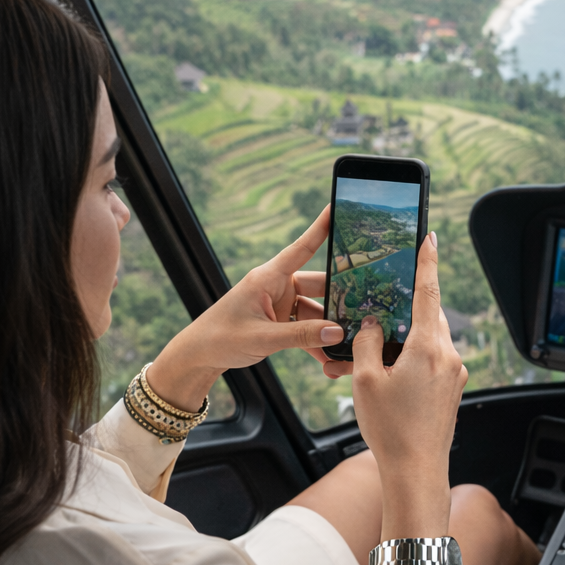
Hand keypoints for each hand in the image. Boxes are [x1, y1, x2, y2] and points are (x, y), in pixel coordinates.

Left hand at [147, 206, 348, 410]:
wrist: (199, 355)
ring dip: (329, 327)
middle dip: (340, 296)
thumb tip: (336, 332)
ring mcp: (280, 304)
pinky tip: (329, 356)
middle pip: (318, 284)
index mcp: (268, 278)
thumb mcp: (262, 338)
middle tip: (364, 305)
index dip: (320, 229)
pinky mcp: (280, 321)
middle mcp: (277, 286)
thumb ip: (301, 336)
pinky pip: (306, 328)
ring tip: (349, 340)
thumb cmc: (221, 338)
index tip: (337, 208)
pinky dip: (317, 341)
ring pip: (316, 310)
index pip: (301, 248)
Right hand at [350, 232, 467, 540]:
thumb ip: (366, 342)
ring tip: (374, 354)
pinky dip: (412, 359)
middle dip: (405, 309)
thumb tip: (371, 325)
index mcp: (428, 347)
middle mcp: (448, 355)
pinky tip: (389, 373)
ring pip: (428, 339)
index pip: (428, 291)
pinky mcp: (452, 389)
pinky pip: (432, 361)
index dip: (427, 261)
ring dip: (405, 338)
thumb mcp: (366, 380)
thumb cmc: (391, 429)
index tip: (430, 237)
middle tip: (383, 307)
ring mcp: (454, 373)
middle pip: (427, 315)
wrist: (416, 472)